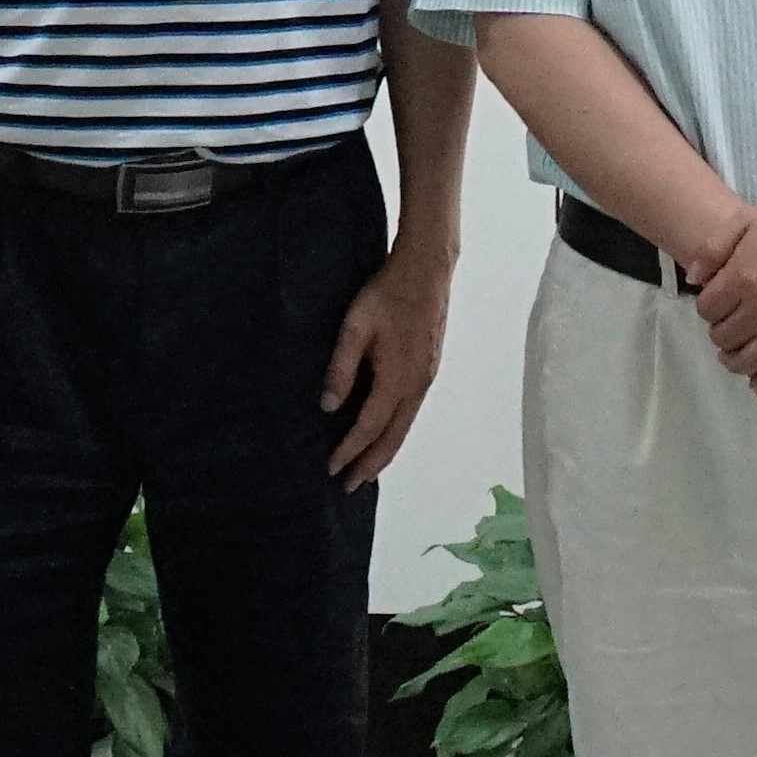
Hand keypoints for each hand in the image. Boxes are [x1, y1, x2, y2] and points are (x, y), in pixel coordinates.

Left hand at [317, 234, 452, 487]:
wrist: (427, 270)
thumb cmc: (387, 294)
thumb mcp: (354, 327)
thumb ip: (341, 368)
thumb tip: (328, 407)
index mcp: (396, 379)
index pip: (369, 427)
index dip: (349, 450)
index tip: (331, 468)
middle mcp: (416, 386)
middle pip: (393, 438)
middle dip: (371, 465)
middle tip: (350, 486)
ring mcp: (425, 379)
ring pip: (404, 428)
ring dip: (384, 452)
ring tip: (367, 470)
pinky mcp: (428, 369)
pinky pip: (410, 413)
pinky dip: (396, 432)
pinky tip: (385, 433)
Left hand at [692, 194, 756, 393]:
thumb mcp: (746, 219)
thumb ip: (712, 248)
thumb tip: (693, 280)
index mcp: (743, 276)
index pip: (707, 310)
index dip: (707, 309)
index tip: (716, 306)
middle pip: (724, 337)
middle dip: (720, 334)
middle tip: (727, 329)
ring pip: (750, 360)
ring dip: (736, 362)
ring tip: (734, 357)